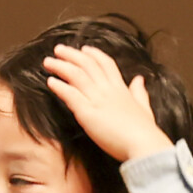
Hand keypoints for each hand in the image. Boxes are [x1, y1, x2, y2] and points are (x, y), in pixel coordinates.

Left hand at [43, 44, 172, 161]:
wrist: (143, 144)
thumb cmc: (144, 132)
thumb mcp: (144, 108)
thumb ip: (139, 93)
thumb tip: (139, 79)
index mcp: (121, 89)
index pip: (106, 64)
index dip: (94, 54)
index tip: (83, 48)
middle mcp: (108, 90)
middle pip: (88, 65)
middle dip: (72, 55)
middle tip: (58, 49)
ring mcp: (97, 100)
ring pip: (77, 76)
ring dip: (61, 66)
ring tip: (48, 61)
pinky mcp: (88, 113)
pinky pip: (71, 95)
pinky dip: (59, 87)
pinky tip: (50, 81)